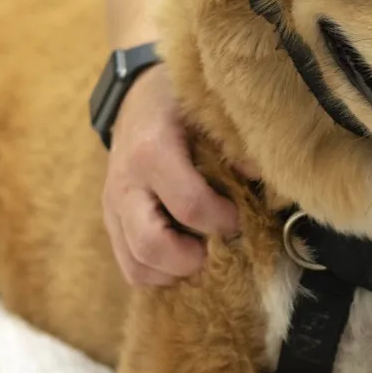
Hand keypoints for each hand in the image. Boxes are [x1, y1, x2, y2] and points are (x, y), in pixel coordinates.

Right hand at [101, 62, 239, 284]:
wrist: (136, 99)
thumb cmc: (179, 104)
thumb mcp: (207, 108)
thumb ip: (235, 142)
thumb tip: (260, 175)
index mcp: (151, 151)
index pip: (190, 206)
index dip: (224, 220)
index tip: (242, 215)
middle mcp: (124, 185)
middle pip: (151, 247)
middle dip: (193, 258)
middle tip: (219, 244)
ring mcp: (111, 209)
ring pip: (136, 267)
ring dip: (176, 271)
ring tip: (203, 252)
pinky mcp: (111, 224)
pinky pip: (130, 267)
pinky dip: (160, 273)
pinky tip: (185, 256)